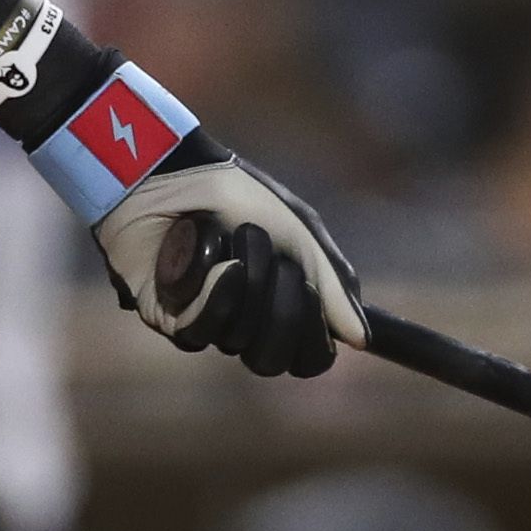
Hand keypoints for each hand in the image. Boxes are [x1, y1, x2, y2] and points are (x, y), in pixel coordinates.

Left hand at [94, 142, 364, 377]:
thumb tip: (362, 340)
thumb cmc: (235, 194)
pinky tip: (209, 258)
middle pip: (275, 359)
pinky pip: (202, 329)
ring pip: (240, 340)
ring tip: (230, 236)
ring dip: (246, 278)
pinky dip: (213, 289)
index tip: (313, 296)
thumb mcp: (298, 230)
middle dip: (282, 305)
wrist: (171, 171)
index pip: (307, 358)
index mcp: (281, 304)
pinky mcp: (168, 317)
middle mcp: (244, 321)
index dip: (313, 337)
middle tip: (276, 260)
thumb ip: (332, 283)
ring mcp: (206, 322)